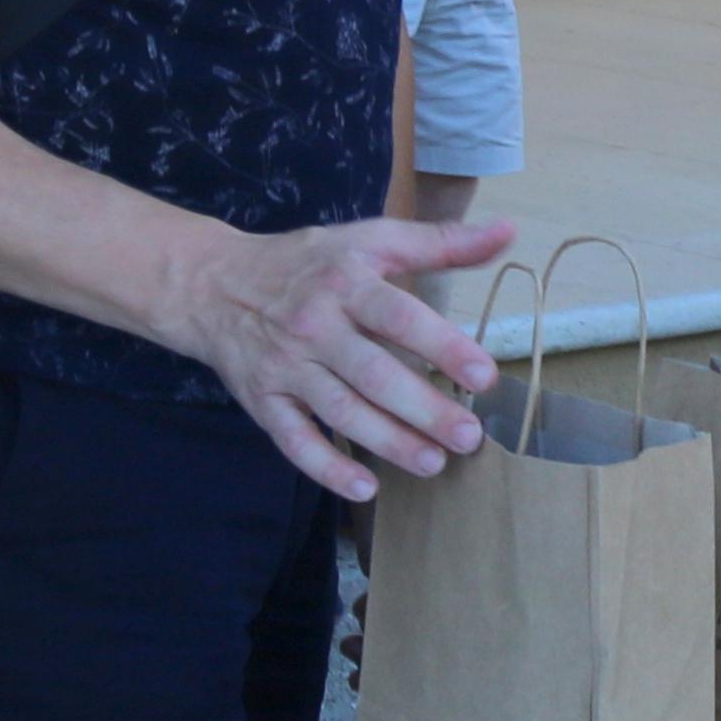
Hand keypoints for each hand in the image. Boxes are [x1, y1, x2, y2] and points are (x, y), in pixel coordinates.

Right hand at [166, 214, 510, 498]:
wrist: (214, 285)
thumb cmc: (308, 263)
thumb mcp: (371, 239)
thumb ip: (440, 242)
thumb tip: (506, 232)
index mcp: (346, 283)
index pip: (400, 317)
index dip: (443, 347)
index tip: (484, 376)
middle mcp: (315, 326)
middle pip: (374, 374)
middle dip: (423, 409)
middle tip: (468, 438)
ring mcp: (286, 367)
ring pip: (341, 411)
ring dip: (388, 442)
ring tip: (434, 463)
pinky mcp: (264, 401)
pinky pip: (295, 440)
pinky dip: (327, 467)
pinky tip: (365, 488)